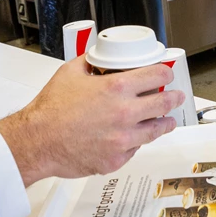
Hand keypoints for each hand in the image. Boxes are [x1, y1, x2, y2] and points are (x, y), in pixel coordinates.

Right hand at [0, 58, 182, 186]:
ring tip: (167, 120)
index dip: (166, 72)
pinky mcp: (117, 158)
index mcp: (117, 88)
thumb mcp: (70, 72)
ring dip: (164, 122)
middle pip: (164, 103)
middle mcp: (125, 113)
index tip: (167, 73)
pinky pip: (135, 149)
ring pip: (156, 130)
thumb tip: (97, 58)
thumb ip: (90, 62)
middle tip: (177, 95)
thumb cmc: (50, 110)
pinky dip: (137, 141)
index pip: (156, 75)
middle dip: (174, 97)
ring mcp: (123, 139)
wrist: (38, 142)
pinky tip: (134, 137)